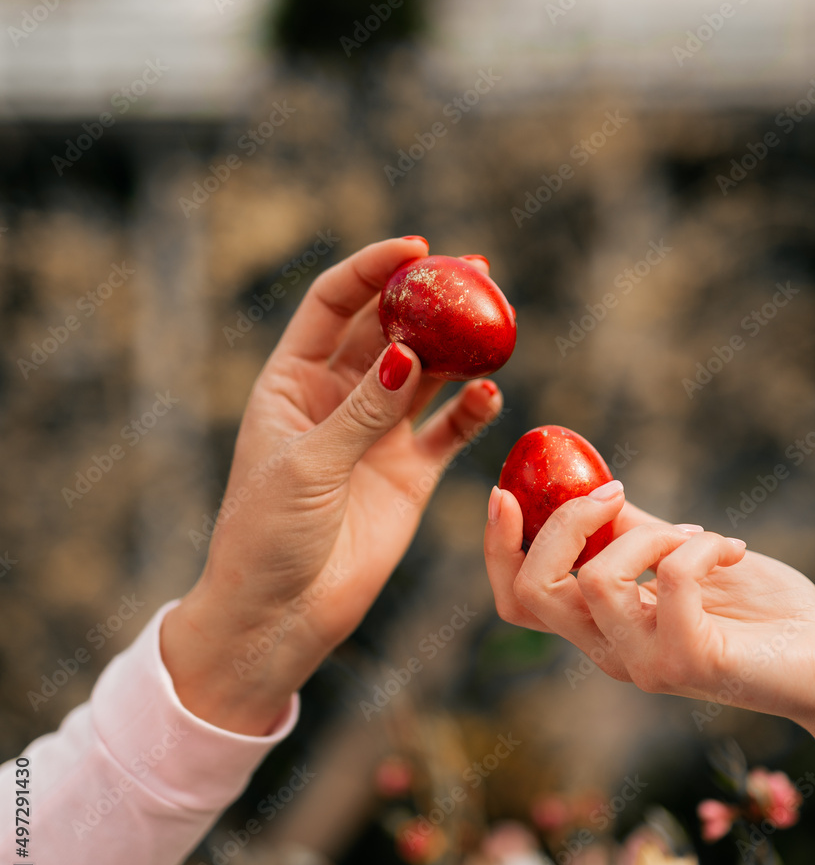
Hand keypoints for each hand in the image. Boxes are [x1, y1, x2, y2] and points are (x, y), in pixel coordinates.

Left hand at [161, 238, 502, 734]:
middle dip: (431, 300)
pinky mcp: (410, 474)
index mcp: (293, 381)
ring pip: (427, 375)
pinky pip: (448, 432)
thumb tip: (409, 352)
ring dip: (459, 350)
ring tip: (496, 326)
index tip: (419, 249)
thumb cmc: (267, 536)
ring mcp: (377, 435)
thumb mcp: (308, 466)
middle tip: (478, 274)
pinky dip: (471, 412)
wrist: (281, 615)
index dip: (374, 270)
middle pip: (390, 330)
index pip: (335, 304)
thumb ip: (362, 410)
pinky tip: (489, 396)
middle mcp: (338, 398)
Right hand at [484, 482, 814, 833]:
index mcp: (601, 625)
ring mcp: (646, 663)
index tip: (507, 491)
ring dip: (649, 532)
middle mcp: (610, 650)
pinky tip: (730, 549)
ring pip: (597, 579)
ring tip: (698, 534)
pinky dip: (699, 546)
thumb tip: (586, 482)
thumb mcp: (683, 554)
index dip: (499, 547)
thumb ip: (631, 530)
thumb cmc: (759, 609)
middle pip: (531, 592)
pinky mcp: (690, 662)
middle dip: (561, 524)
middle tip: (616, 492)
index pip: (518, 600)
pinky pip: (671, 580)